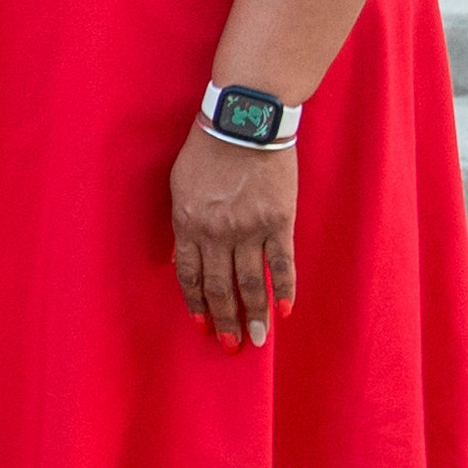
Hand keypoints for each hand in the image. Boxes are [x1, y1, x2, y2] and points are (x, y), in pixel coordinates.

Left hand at [167, 126, 298, 348]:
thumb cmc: (208, 148)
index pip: (190, 275)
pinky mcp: (279, 222)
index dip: (196, 303)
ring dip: (255, 316)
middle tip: (231, 346)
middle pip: (220, 287)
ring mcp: (249, 229)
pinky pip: (282, 264)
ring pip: (250, 283)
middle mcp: (216, 232)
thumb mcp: (181, 185)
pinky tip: (286, 311)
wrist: (245, 122)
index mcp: (187, 223)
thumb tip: (187, 255)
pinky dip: (284, 290)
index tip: (201, 326)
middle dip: (224, 320)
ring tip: (258, 341)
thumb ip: (185, 221)